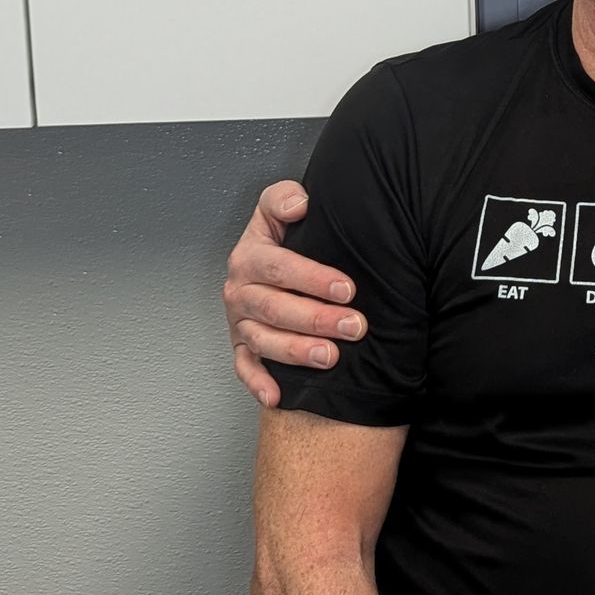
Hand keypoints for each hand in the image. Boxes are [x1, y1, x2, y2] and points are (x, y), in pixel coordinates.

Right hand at [225, 181, 365, 406]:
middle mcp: (241, 291)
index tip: (347, 288)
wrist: (265, 259)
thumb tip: (300, 204)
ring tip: (330, 357)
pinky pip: (246, 368)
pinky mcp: (242, 346)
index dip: (313, 278)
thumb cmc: (282, 235)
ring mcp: (240, 322)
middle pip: (276, 308)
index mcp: (250, 257)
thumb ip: (285, 198)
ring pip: (264, 341)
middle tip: (354, 326)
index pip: (280, 267)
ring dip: (297, 352)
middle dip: (317, 319)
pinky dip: (258, 383)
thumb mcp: (278, 207)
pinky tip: (277, 396)